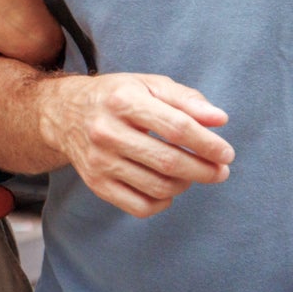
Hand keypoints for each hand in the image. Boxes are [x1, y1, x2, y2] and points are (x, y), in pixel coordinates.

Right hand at [38, 72, 235, 217]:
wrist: (65, 113)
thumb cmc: (118, 96)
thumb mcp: (149, 85)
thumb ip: (187, 100)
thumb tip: (219, 120)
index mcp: (124, 100)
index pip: (176, 127)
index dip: (208, 143)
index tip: (227, 153)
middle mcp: (107, 131)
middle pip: (168, 161)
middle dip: (204, 170)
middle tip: (221, 170)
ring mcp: (99, 161)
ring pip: (157, 187)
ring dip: (186, 184)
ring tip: (193, 174)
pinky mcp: (96, 184)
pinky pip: (140, 206)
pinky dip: (163, 202)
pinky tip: (169, 188)